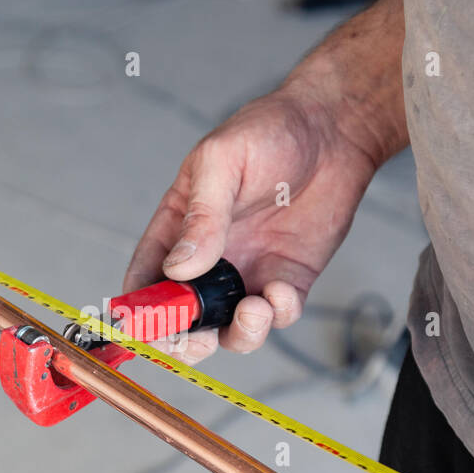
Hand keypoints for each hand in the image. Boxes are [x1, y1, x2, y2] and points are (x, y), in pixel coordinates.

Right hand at [123, 0, 408, 363]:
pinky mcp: (287, 281)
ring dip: (236, 334)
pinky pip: (276, 317)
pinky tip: (282, 290)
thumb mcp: (222, 162)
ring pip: (228, 330)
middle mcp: (207, 261)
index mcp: (175, 230)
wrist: (333, 131)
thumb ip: (201, 216)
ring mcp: (247, 274)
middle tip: (200, 338)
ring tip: (254, 309)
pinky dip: (278, 315)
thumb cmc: (269, 132)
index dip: (139, 312)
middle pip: (180, 320)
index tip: (151, 323)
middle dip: (184, 341)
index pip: (144, 282)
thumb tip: (179, 268)